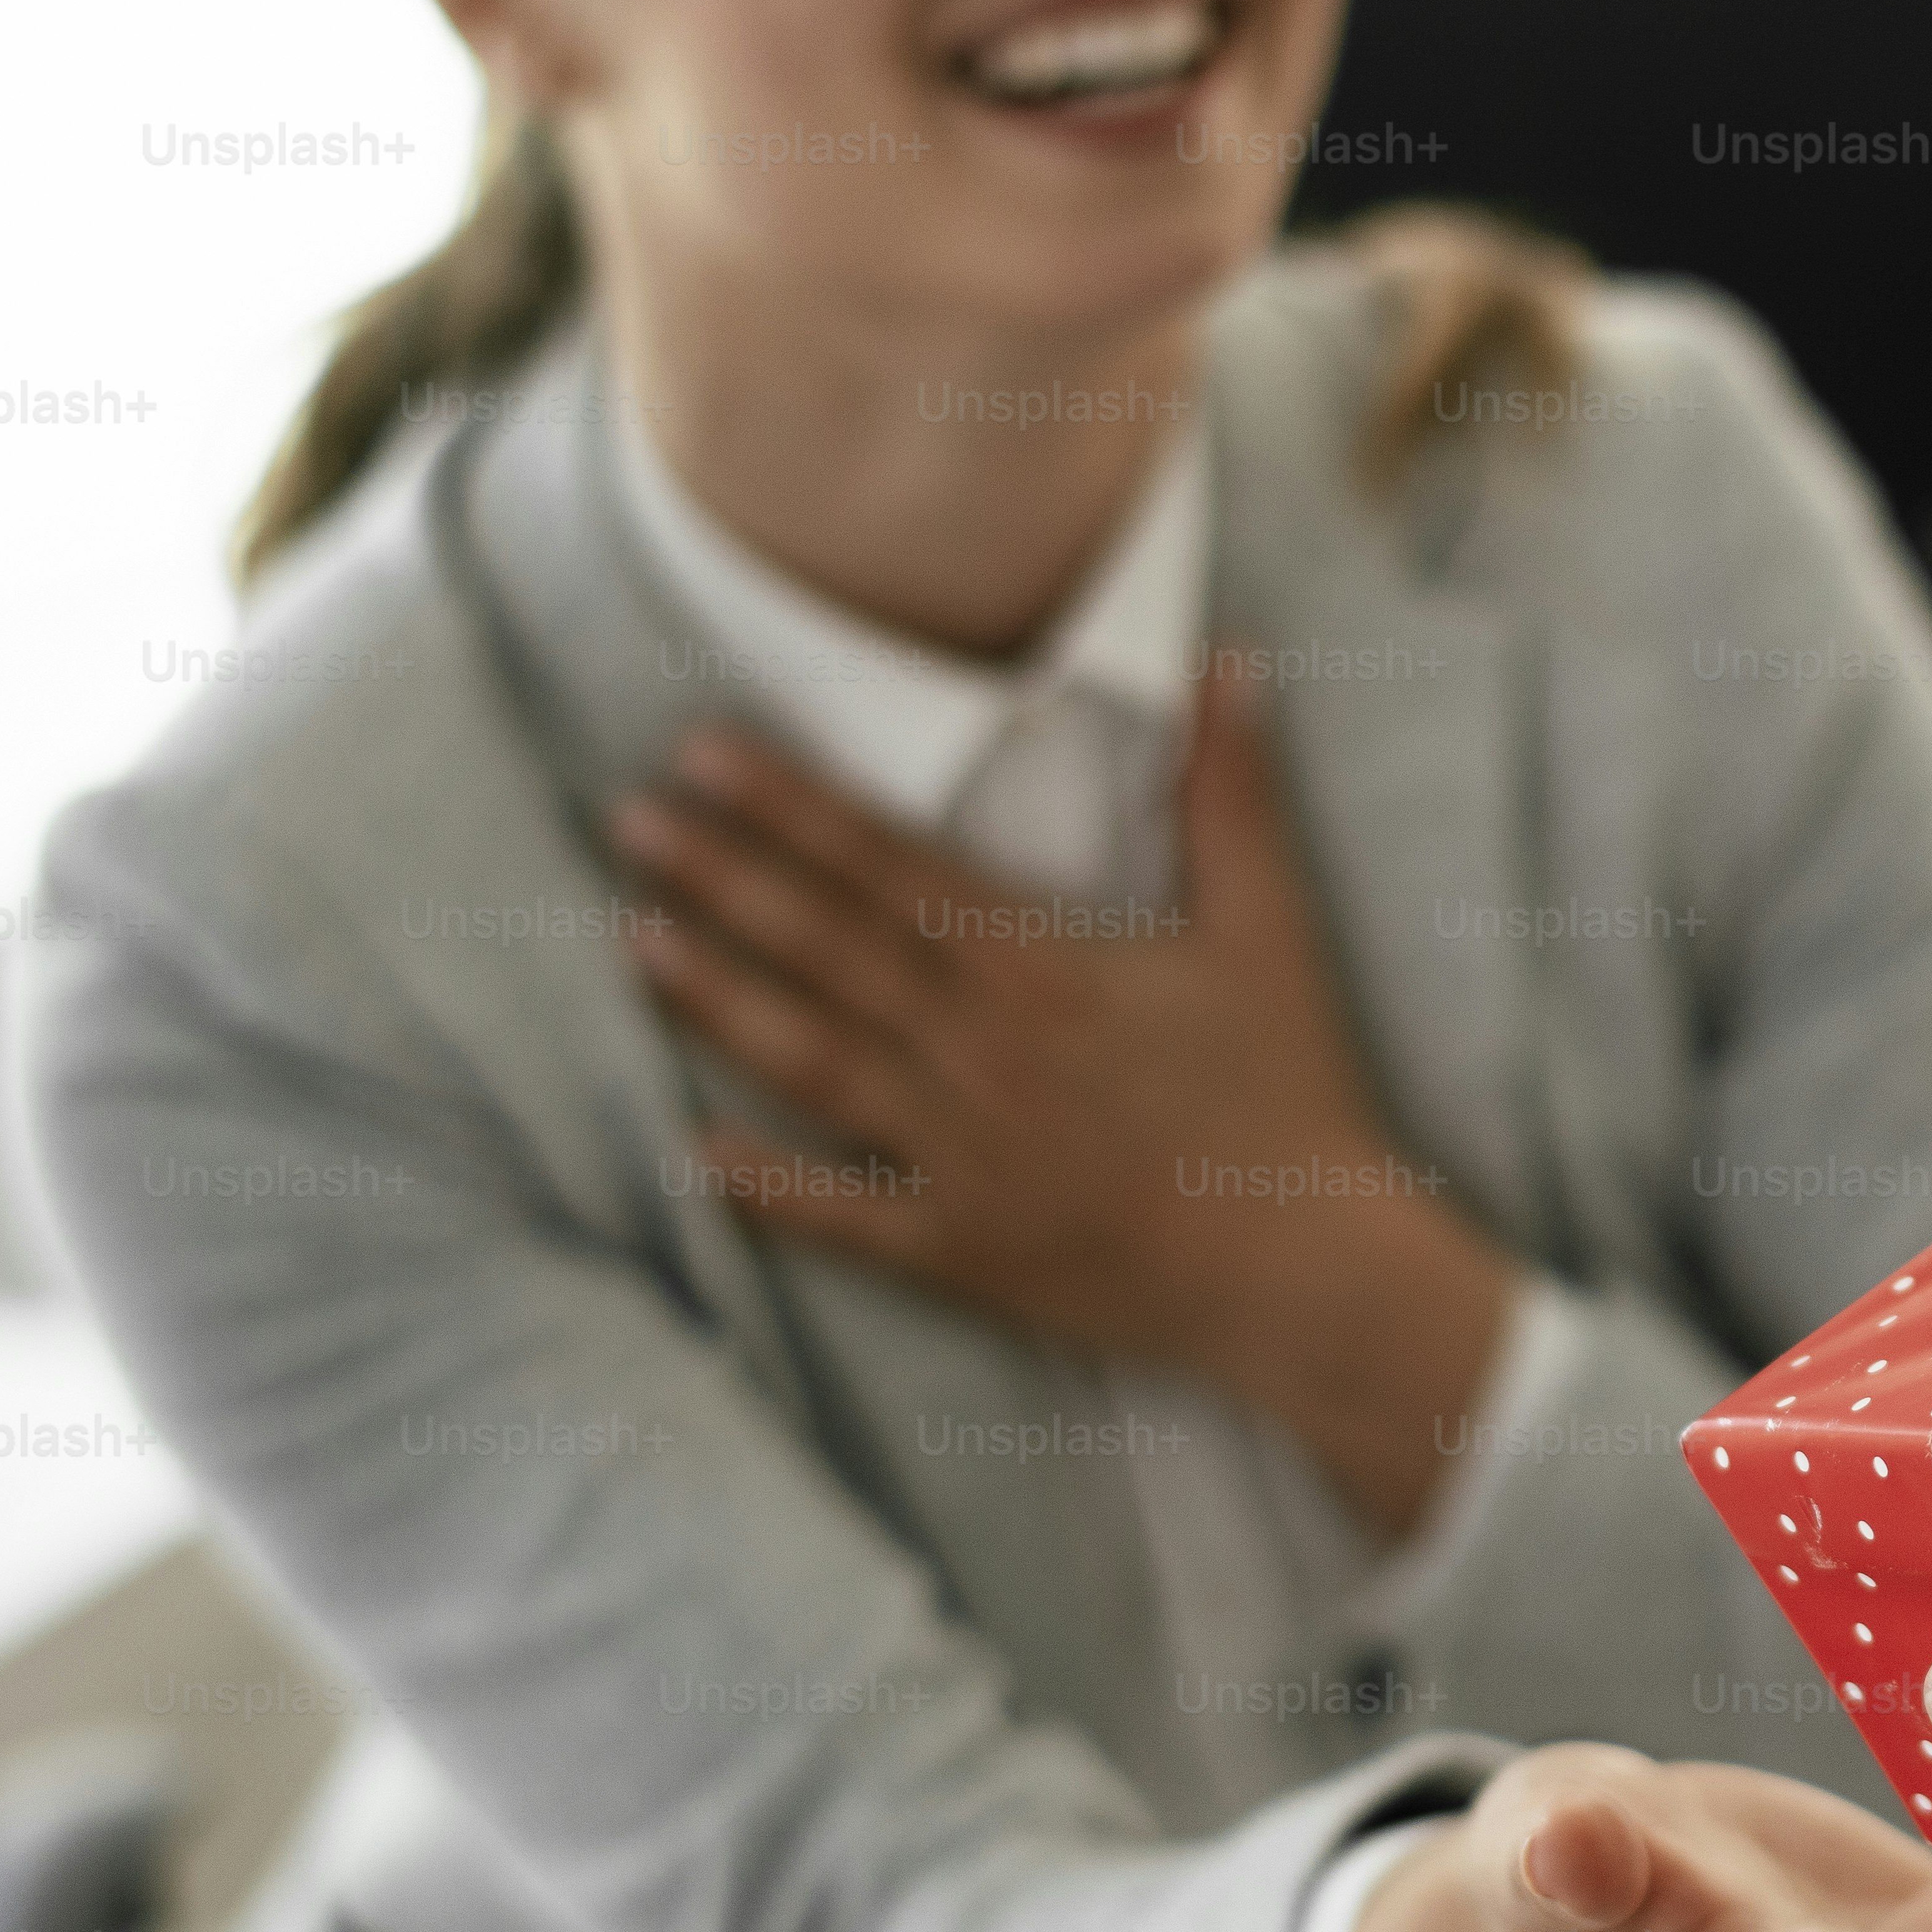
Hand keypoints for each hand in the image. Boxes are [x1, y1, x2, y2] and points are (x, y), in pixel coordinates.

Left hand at [609, 685, 1513, 1534]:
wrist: (1303, 1269)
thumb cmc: (1289, 1093)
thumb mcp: (1271, 930)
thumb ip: (1231, 793)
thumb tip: (1229, 662)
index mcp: (1040, 967)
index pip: (887, 864)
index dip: (790, 806)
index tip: (704, 755)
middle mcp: (978, 1050)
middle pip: (826, 947)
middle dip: (722, 878)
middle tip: (627, 821)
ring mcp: (958, 1152)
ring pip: (811, 1060)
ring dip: (717, 998)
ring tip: (634, 939)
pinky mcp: (958, 1246)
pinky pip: (839, 1213)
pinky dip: (763, 1185)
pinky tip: (691, 1150)